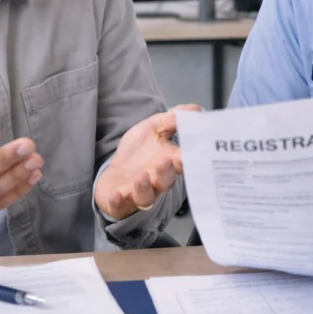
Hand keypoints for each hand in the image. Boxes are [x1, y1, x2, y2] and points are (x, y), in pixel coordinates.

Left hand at [94, 104, 200, 219]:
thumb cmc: (138, 154)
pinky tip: (118, 194)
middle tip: (170, 160)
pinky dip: (119, 200)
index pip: (183, 162)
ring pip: (146, 195)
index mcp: (168, 163)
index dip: (190, 158)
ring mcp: (138, 192)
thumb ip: (172, 119)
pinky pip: (121, 204)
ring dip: (145, 186)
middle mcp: (156, 180)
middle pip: (166, 180)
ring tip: (143, 175)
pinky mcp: (120, 201)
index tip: (198, 151)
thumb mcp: (153, 129)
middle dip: (167, 171)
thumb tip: (196, 109)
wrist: (115, 176)